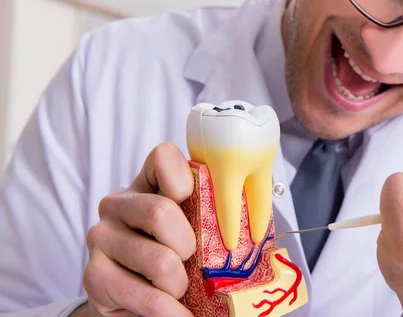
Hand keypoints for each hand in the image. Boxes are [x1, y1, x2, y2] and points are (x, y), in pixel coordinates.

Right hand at [82, 143, 195, 316]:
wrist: (129, 299)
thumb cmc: (170, 256)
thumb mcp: (190, 229)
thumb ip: (208, 213)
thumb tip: (252, 216)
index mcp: (146, 184)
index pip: (163, 158)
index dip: (188, 181)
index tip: (200, 207)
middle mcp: (117, 204)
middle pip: (160, 212)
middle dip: (188, 246)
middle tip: (192, 262)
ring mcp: (101, 238)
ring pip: (159, 260)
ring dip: (180, 284)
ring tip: (179, 289)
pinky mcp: (94, 276)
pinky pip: (147, 297)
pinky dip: (172, 311)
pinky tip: (180, 313)